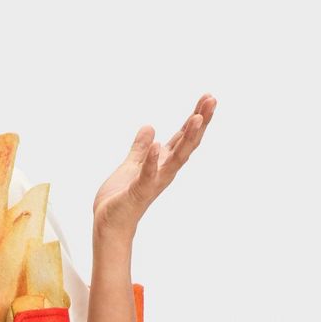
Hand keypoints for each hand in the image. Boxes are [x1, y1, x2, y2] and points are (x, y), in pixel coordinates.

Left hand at [92, 93, 215, 239]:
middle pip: (186, 144)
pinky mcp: (138, 192)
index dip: (195, 117)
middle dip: (200, 122)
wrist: (108, 224)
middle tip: (212, 100)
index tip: (208, 97)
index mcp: (162, 163)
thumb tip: (149, 127)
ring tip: (197, 118)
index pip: (182, 137)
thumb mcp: (132, 165)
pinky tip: (157, 145)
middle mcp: (163, 171)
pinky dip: (152, 161)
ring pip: (175, 158)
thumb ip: (141, 148)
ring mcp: (153, 182)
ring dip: (187, 138)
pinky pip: (147, 175)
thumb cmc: (120, 198)